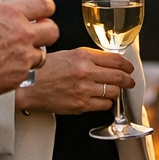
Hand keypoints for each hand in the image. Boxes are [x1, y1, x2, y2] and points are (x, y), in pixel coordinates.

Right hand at [0, 0, 57, 98]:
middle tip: (35, 34)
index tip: (40, 13)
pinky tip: (6, 71)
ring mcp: (23, 56)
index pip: (45, 4)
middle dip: (46, 32)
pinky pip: (28, 73)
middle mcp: (22, 33)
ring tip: (18, 56)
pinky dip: (19, 72)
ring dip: (32, 54)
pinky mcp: (19, 76)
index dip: (44, 9)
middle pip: (53, 30)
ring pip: (42, 55)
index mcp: (10, 13)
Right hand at [16, 47, 134, 114]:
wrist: (28, 86)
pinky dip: (105, 103)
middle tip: (129, 81)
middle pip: (119, 76)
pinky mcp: (80, 105)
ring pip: (113, 92)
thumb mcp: (68, 54)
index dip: (126, 65)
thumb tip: (108, 62)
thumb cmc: (44, 70)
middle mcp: (85, 71)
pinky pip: (103, 105)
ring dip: (115, 92)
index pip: (115, 59)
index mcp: (83, 56)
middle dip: (128, 80)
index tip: (129, 68)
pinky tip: (100, 100)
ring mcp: (83, 89)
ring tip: (112, 91)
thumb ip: (89, 57)